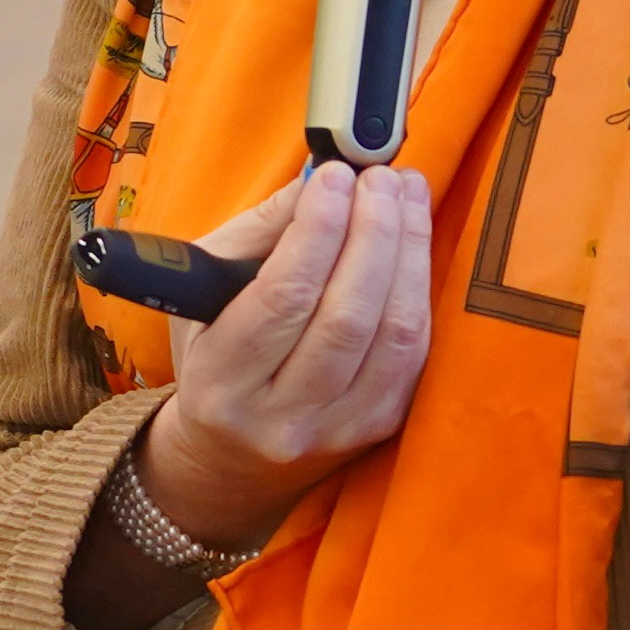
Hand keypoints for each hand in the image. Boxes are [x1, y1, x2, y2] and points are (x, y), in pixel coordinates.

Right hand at [134, 163, 437, 556]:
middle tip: (379, 178)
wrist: (232, 454)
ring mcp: (337, 430)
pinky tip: (414, 241)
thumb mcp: (208, 290)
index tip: (334, 176)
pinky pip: (416, 352)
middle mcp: (280, 418)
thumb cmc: (215, 351)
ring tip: (405, 194)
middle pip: (345, 317)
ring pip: (392, 334)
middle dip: (371, 233)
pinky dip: (420, 288)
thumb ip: (262, 233)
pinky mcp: (380, 428)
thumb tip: (320, 180)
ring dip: (408, 252)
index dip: (316, 231)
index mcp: (221, 381)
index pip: (280, 299)